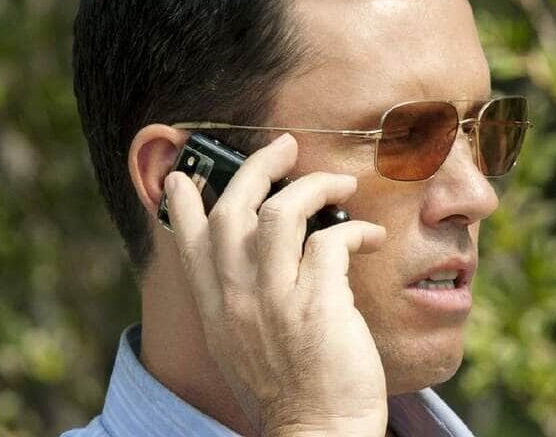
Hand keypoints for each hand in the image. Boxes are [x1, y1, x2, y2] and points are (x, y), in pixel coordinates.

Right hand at [163, 133, 388, 435]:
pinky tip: (369, 237)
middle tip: (285, 146)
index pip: (187, 239)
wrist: (318, 432)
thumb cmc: (289, 391)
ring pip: (279, 212)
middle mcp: (236, 298)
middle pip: (232, 208)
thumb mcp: (240, 346)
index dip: (185, 198)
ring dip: (313, 186)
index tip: (189, 172)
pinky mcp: (318, 302)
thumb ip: (237, 299)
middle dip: (258, 166)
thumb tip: (250, 257)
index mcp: (215, 308)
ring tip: (340, 183)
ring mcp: (274, 299)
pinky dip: (355, 229)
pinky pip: (331, 240)